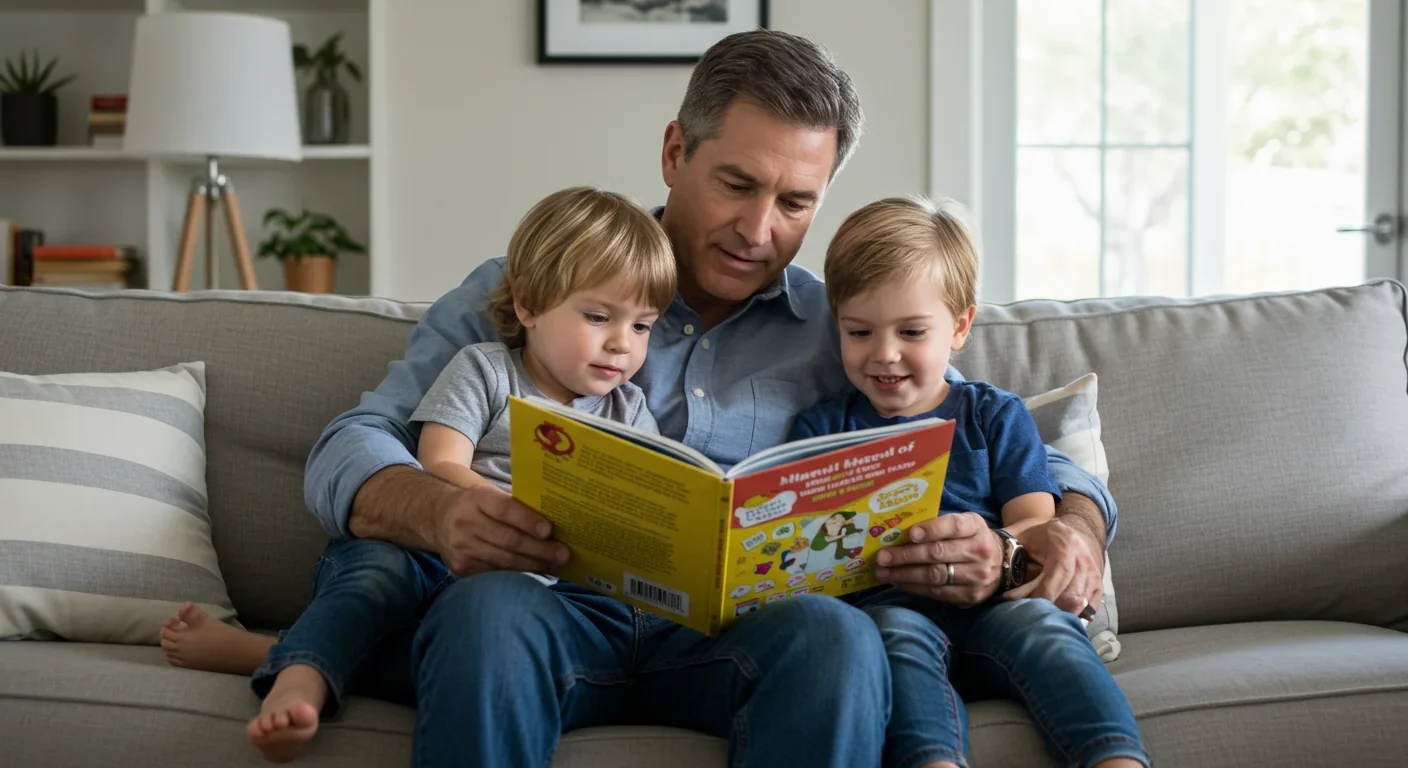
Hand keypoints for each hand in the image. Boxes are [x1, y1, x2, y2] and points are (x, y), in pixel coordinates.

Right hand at [435, 483, 569, 576]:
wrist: (437, 519)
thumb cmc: (476, 506)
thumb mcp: (489, 496)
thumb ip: (514, 507)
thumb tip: (553, 523)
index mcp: (476, 499)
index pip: (505, 510)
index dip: (528, 521)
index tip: (550, 530)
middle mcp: (465, 522)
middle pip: (508, 540)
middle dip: (539, 549)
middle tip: (563, 554)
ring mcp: (461, 547)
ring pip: (504, 561)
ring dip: (533, 565)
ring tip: (554, 565)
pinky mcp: (461, 567)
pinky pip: (495, 573)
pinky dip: (517, 574)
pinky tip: (534, 572)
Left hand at [873, 512, 1002, 606]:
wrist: (1005, 564)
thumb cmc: (971, 539)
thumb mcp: (965, 524)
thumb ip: (939, 525)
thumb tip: (900, 531)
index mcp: (975, 527)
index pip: (954, 526)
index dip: (932, 529)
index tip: (911, 533)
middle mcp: (979, 551)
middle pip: (938, 554)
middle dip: (906, 555)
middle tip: (881, 557)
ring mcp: (976, 576)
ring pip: (935, 576)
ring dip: (904, 575)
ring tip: (883, 572)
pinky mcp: (971, 596)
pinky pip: (937, 592)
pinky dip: (914, 587)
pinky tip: (898, 582)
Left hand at [1005, 518, 1103, 615]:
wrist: (1065, 533)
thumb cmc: (1037, 539)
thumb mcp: (1023, 540)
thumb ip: (1015, 561)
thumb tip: (1005, 593)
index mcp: (1065, 542)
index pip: (1060, 572)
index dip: (1045, 593)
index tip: (1029, 606)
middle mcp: (1084, 557)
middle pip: (1073, 593)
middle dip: (1051, 607)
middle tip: (1033, 613)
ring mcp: (1094, 572)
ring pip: (1081, 603)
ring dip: (1060, 613)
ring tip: (1043, 615)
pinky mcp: (1098, 584)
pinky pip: (1089, 608)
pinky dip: (1073, 615)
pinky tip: (1058, 615)